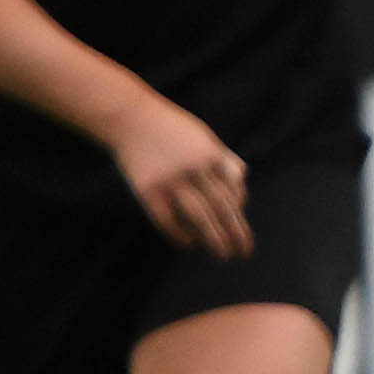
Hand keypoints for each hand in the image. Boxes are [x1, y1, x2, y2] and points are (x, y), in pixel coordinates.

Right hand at [113, 98, 250, 260]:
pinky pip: (167, 219)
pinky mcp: (148, 189)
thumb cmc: (170, 128)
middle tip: (244, 252)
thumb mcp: (203, 135)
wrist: (129, 117)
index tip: (242, 229)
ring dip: (214, 239)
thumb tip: (243, 179)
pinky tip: (189, 245)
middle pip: (222, 206)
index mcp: (211, 154)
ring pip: (200, 216)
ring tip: (224, 256)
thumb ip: (223, 157)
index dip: (240, 212)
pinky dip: (180, 235)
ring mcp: (170, 179)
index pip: (234, 189)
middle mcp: (194, 167)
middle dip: (236, 232)